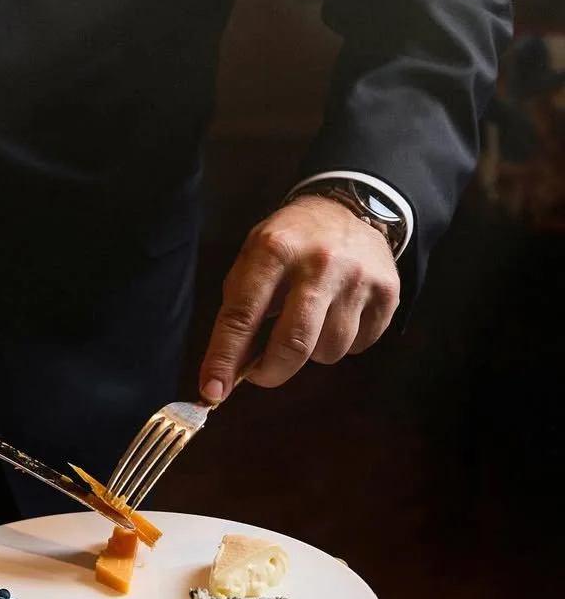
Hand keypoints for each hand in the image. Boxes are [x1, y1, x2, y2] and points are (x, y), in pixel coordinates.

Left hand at [198, 195, 400, 400]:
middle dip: (271, 372)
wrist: (348, 207)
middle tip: (262, 374)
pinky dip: (343, 343)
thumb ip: (240, 307)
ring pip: (329, 351)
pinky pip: (359, 346)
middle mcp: (318, 264)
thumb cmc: (290, 242)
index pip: (242, 315)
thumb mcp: (254, 257)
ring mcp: (357, 279)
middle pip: (293, 344)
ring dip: (312, 353)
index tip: (212, 391)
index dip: (225, 358)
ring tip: (309, 323)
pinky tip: (337, 315)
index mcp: (274, 250)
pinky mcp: (387, 293)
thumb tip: (230, 368)